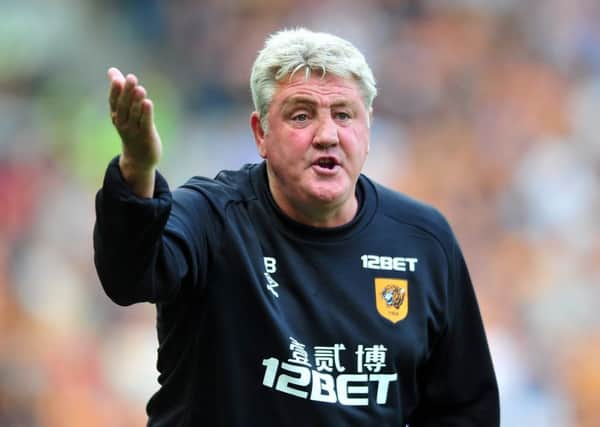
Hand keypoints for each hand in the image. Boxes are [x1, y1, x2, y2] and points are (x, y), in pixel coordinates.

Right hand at [108, 67, 161, 196]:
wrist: (138, 158)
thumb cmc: (132, 129)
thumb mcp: (123, 111)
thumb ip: (120, 90)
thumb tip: (112, 70)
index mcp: (117, 116)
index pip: (114, 102)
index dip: (115, 91)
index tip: (117, 79)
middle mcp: (123, 123)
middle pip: (124, 106)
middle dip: (127, 92)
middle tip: (131, 78)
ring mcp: (134, 131)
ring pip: (134, 115)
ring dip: (137, 101)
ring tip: (140, 89)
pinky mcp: (146, 136)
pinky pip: (145, 124)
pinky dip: (146, 114)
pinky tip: (148, 103)